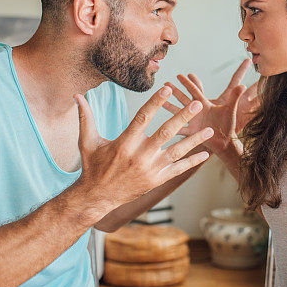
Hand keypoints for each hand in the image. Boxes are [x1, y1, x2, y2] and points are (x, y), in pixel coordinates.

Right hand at [73, 86, 213, 220]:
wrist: (97, 197)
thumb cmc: (92, 166)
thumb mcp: (86, 142)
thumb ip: (86, 117)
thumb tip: (77, 96)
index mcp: (124, 143)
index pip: (143, 118)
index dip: (156, 102)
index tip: (168, 88)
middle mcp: (139, 156)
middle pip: (165, 133)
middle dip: (183, 117)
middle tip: (198, 104)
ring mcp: (150, 170)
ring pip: (177, 152)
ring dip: (194, 140)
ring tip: (210, 129)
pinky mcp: (156, 181)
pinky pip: (178, 170)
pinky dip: (192, 161)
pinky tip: (205, 154)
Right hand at [162, 59, 259, 153]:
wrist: (225, 141)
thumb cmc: (228, 124)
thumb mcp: (231, 110)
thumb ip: (235, 97)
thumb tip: (243, 85)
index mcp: (205, 104)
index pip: (195, 91)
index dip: (188, 83)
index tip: (180, 75)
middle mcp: (196, 112)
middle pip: (183, 99)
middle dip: (175, 91)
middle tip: (165, 83)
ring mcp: (193, 122)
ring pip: (178, 113)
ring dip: (169, 107)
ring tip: (160, 101)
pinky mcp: (191, 132)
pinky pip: (180, 130)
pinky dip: (172, 128)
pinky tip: (162, 126)